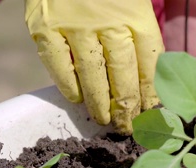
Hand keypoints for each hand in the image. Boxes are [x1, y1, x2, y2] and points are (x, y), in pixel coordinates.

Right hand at [24, 0, 163, 134]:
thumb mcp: (131, 1)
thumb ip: (138, 33)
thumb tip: (149, 80)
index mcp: (136, 14)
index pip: (150, 63)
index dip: (151, 93)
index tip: (151, 112)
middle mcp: (108, 20)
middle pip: (124, 75)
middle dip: (128, 106)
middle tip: (127, 127)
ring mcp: (75, 24)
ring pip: (93, 75)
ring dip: (100, 104)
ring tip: (106, 120)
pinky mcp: (44, 27)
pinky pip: (59, 65)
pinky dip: (69, 86)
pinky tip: (77, 98)